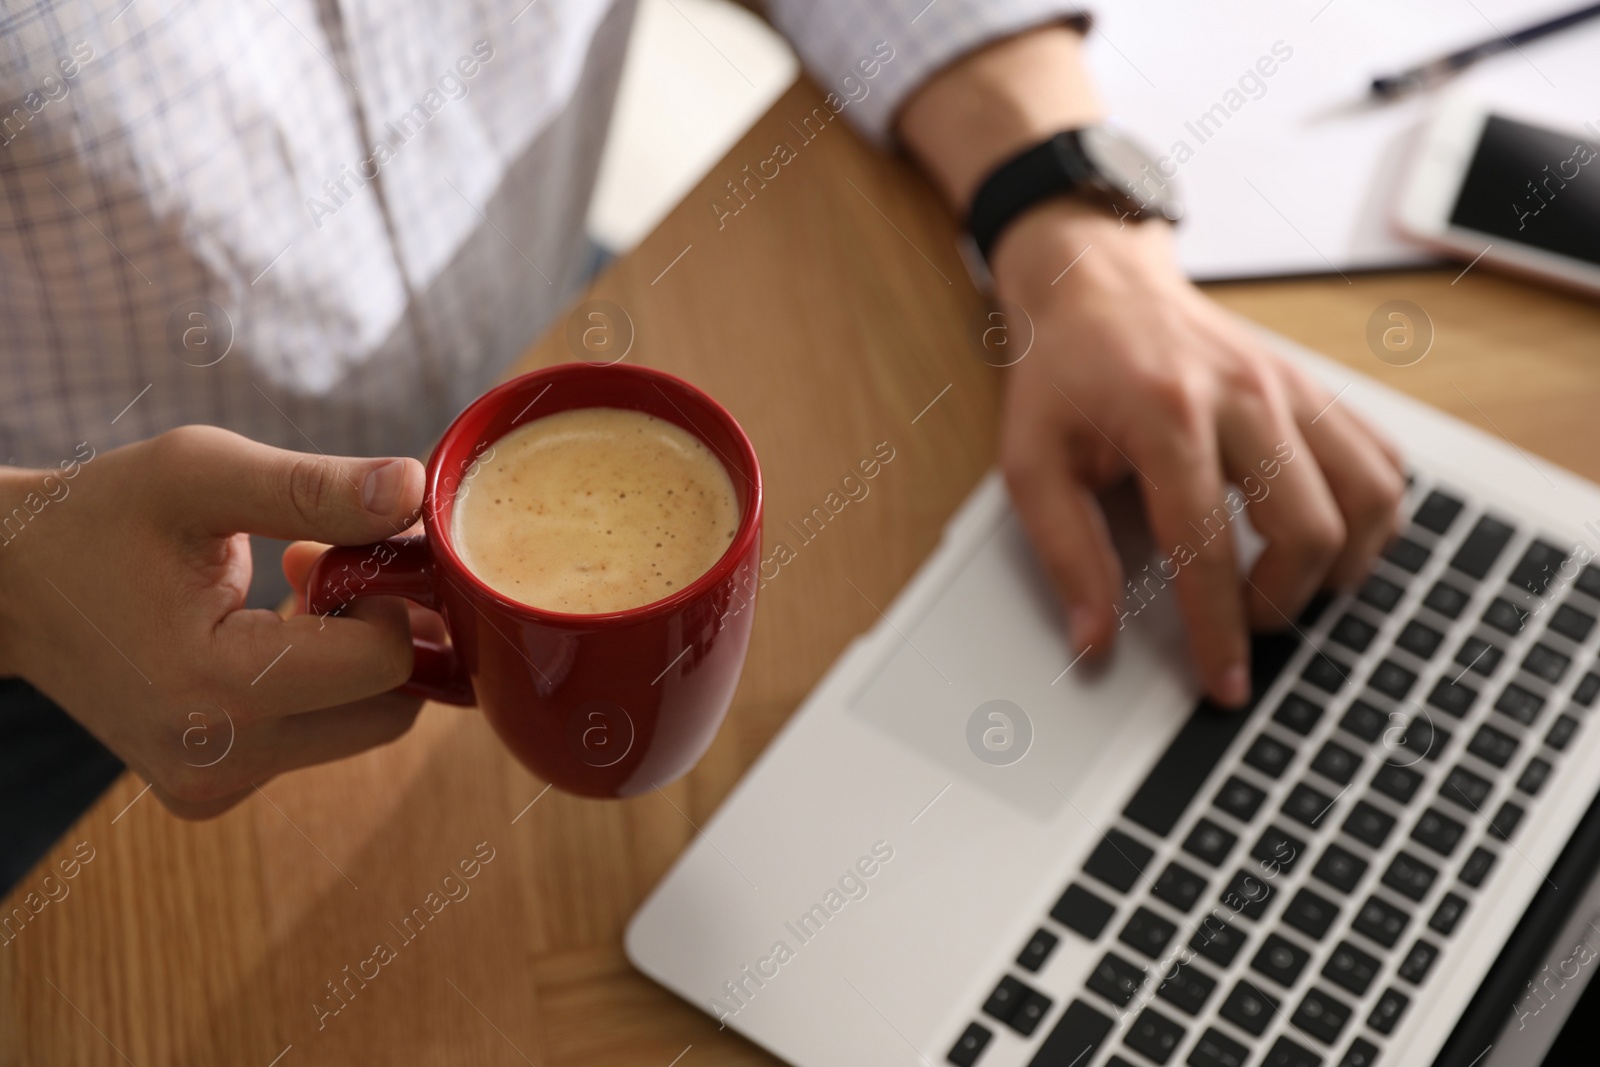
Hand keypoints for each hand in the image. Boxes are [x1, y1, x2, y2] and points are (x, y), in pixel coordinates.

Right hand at [0, 426, 432, 817]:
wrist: (8, 588)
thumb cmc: (101, 519)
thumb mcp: (200, 474)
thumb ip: (313, 487)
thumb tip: (414, 492)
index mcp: (218, 691)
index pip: (385, 662)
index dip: (388, 594)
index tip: (337, 548)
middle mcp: (220, 763)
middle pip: (391, 709)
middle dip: (382, 633)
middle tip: (324, 571)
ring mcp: (213, 787)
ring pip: (363, 727)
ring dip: (352, 660)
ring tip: (286, 596)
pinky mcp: (211, 792)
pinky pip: (316, 742)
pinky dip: (316, 690)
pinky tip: (262, 636)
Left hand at [991, 202, 1405, 704]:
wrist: (1097, 284)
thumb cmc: (1063, 375)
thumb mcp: (1031, 463)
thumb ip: (1065, 556)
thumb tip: (1094, 642)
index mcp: (1165, 414)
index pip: (1208, 546)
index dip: (1220, 628)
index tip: (1223, 684)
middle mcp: (1243, 396)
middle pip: (1310, 527)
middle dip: (1283, 602)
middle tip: (1245, 625)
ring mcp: (1291, 386)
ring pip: (1370, 496)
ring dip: (1342, 565)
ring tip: (1291, 589)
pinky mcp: (1315, 387)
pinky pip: (1382, 460)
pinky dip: (1370, 516)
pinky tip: (1327, 539)